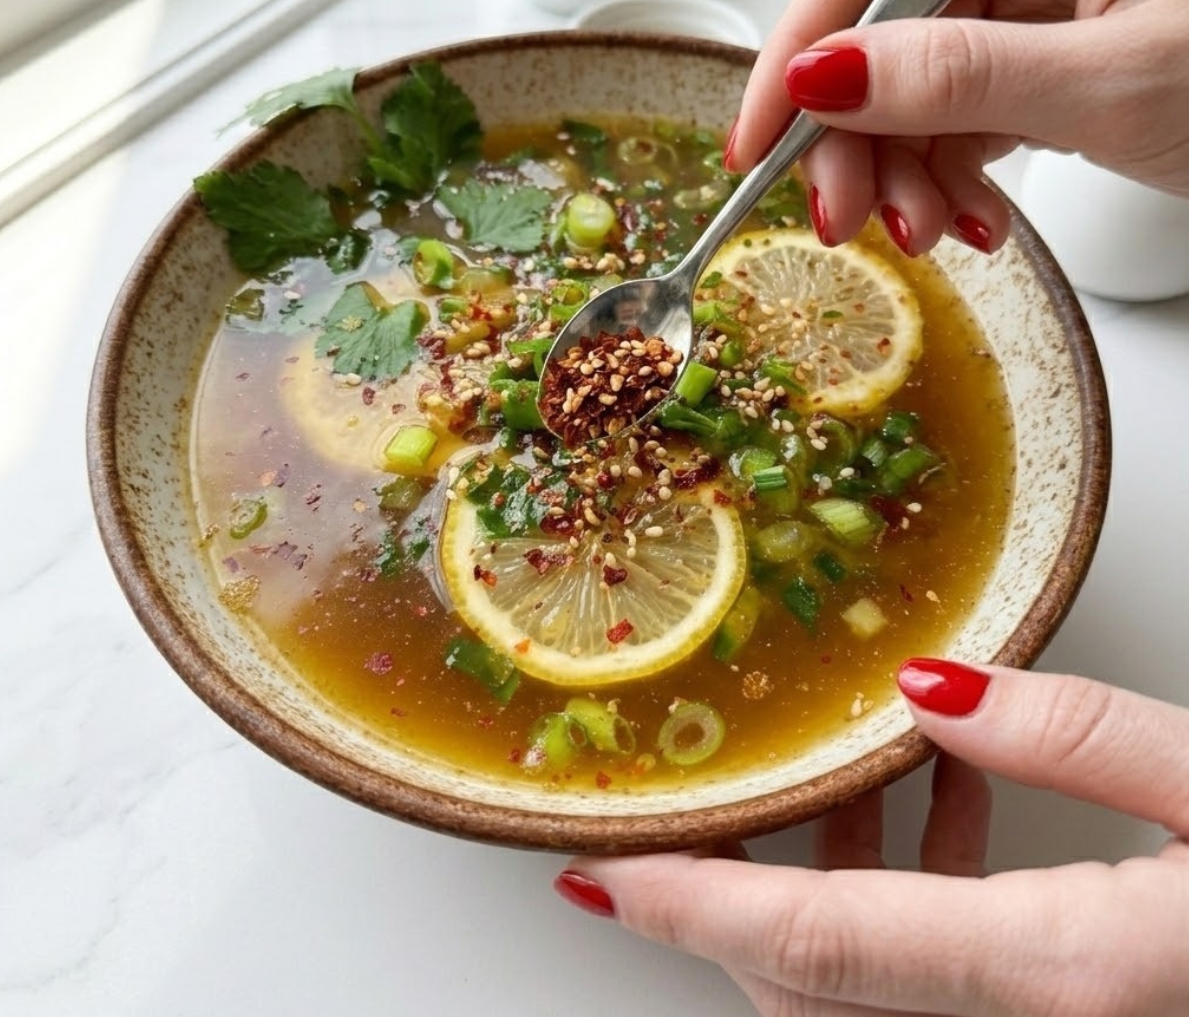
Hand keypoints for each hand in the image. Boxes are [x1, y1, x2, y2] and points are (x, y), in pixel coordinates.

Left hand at [555, 660, 1188, 1015]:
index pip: (812, 946)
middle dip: (728, 890)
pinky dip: (915, 868)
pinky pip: (948, 945)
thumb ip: (1083, 736)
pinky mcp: (1078, 989)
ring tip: (826, 760)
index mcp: (1060, 971)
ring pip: (871, 963)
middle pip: (816, 971)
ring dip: (825, 863)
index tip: (586, 876)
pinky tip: (944, 778)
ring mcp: (1054, 1015)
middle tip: (687, 797)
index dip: (680, 907)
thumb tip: (934, 686)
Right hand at [726, 0, 1188, 256]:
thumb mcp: (1111, 83)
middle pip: (883, 30)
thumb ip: (957, 78)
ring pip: (911, 84)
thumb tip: (820, 79)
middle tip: (845, 219)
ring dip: (902, 169)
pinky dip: (946, 176)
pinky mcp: (1044, 55)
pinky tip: (965, 218)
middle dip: (858, 135)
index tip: (756, 143)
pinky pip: (957, 115)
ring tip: (926, 231)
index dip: (799, 52)